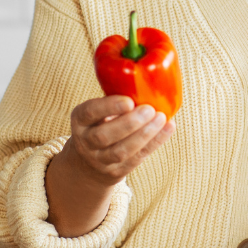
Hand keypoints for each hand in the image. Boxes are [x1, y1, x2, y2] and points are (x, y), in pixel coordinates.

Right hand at [46, 95, 173, 237]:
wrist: (88, 163)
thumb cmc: (100, 124)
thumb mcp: (97, 111)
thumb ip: (114, 99)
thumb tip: (144, 76)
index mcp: (80, 120)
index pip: (89, 113)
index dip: (108, 107)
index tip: (129, 101)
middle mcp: (86, 142)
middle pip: (104, 136)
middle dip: (129, 123)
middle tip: (149, 109)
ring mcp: (100, 160)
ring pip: (121, 151)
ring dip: (144, 134)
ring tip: (161, 118)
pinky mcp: (117, 171)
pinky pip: (137, 158)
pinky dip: (155, 142)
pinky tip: (168, 128)